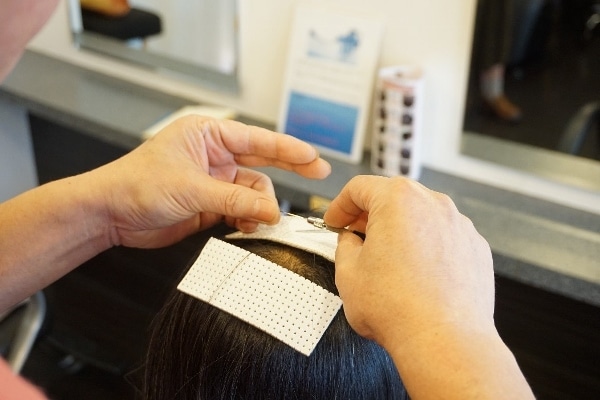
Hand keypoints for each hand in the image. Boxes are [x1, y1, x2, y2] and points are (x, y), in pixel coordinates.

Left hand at [90, 116, 330, 247]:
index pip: (257, 139)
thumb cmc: (136, 185)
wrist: (110, 215)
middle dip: (289, 169)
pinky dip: (249, 220)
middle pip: (262, 162)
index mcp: (207, 135)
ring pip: (253, 193)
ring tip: (262, 221)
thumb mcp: (191, 189)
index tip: (314, 157)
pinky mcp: (210, 205)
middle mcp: (214, 155)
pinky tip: (249, 227)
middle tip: (318, 174)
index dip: (289, 148)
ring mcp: (213, 181)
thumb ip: (235, 201)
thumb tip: (273, 211)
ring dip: (261, 208)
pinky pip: (241, 211)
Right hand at [324, 175, 493, 348]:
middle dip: (371, 215)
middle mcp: (434, 204)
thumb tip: (350, 241)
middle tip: (356, 236)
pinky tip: (417, 274)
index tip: (335, 221)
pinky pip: (444, 239)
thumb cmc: (398, 308)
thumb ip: (344, 245)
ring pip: (422, 217)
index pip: (359, 188)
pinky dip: (428, 248)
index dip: (340, 205)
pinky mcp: (476, 249)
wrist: (443, 341)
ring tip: (388, 260)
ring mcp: (460, 226)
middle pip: (394, 198)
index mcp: (398, 200)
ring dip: (402, 231)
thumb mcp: (347, 272)